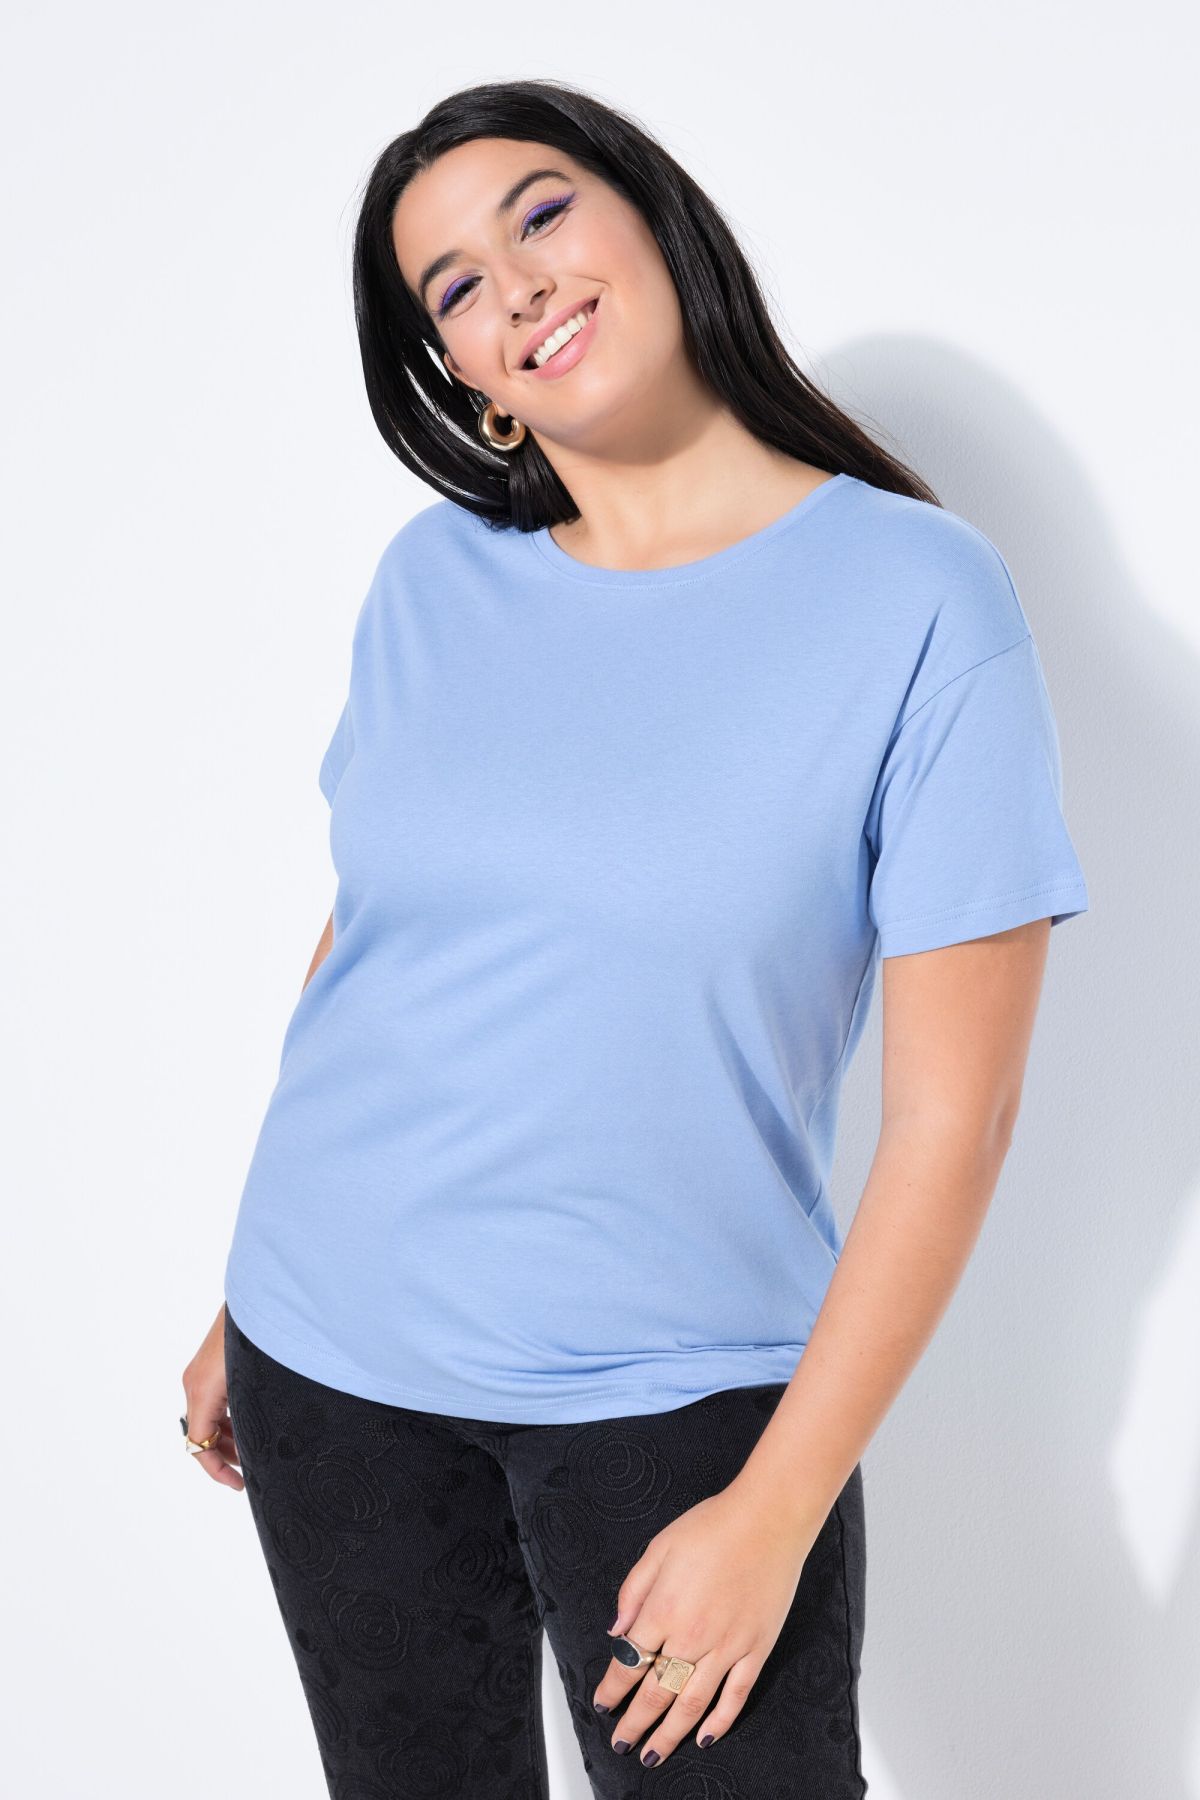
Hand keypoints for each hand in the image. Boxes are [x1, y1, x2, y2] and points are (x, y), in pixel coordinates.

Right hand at [180, 1303, 243, 1490]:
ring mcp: (200, 1370)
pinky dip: (228, 1417)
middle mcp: (194, 1381)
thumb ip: (249, 1417)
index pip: (198, 1445)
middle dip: (224, 1456)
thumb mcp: (255, 1384)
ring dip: (226, 1437)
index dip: (216, 1470)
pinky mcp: (211, 1361)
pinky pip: (213, 1399)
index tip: (238, 1485)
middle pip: (200, 1433)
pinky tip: (252, 1421)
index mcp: (202, 1390)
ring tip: (255, 1449)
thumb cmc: (262, 1336)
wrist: (261, 1291)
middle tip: (252, 1470)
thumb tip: (258, 1449)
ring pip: (207, 1416)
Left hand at [592, 1480, 815, 1766]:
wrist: (767, 1519)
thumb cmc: (712, 1526)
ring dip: (670, 1735)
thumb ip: (633, 1591)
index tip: (603, 1704)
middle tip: (621, 1744)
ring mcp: (727, 1647)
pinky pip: (735, 1696)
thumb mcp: (658, 1548)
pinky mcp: (755, 1649)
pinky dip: (720, 1722)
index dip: (612, 1688)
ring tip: (653, 1755)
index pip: (629, 1661)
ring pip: (692, 1704)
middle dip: (634, 1723)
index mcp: (663, 1610)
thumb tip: (617, 1630)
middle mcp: (692, 1636)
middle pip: (656, 1692)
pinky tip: (705, 1738)